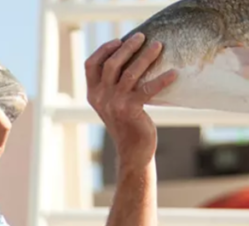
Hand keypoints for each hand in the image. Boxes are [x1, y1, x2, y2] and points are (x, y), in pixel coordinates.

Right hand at [85, 33, 176, 170]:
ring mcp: (114, 104)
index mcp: (93, 94)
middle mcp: (100, 97)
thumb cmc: (126, 123)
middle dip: (127, 47)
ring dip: (145, 57)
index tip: (118, 41)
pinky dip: (162, 80)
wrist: (132, 149)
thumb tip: (130, 60)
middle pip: (111, 64)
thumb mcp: (112, 103)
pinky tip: (174, 73)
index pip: (90, 65)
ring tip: (158, 46)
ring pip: (129, 73)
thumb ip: (113, 86)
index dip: (103, 50)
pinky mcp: (130, 110)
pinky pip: (148, 90)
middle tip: (141, 37)